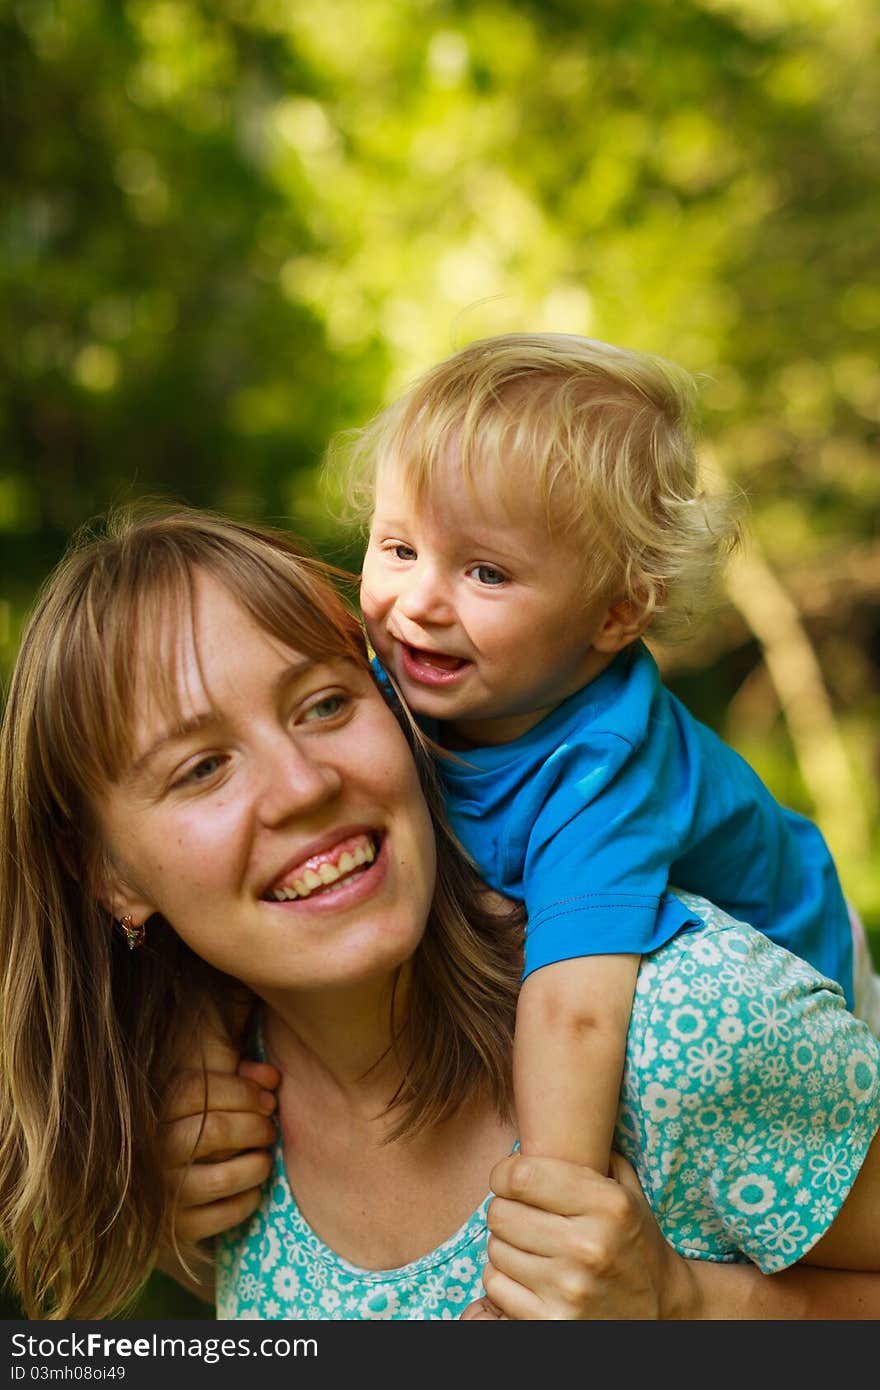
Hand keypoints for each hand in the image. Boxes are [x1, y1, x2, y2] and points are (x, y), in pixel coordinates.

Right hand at [161, 1003, 280, 1246]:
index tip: (267, 1099)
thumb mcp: (209, 1096)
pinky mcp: (180, 1229)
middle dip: (255, 1127)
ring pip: (223, 1178)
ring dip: (257, 1165)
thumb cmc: (196, 1129)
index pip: (196, 1089)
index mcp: (155, 1113)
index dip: (240, 1090)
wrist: (159, 1192)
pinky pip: (227, 1214)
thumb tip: (272, 1077)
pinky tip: (251, 1187)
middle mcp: (154, 1154)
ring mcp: (164, 1194)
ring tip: (263, 1158)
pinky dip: (250, 1199)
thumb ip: (239, 1077)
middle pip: (215, 1130)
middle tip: (268, 1130)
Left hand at [461, 1151, 697, 1319]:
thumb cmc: (634, 1239)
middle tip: (522, 1214)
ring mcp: (569, 1290)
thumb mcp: (626, 1189)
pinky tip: (529, 1275)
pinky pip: (496, 1286)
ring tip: (530, 1246)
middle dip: (505, 1209)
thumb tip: (543, 1122)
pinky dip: (504, 1279)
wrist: (662, 1309)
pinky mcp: (551, 1323)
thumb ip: (591, 1153)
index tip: (509, 1179)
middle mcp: (588, 1246)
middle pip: (500, 1213)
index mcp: (608, 1205)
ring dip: (505, 1245)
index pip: (521, 1175)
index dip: (504, 1173)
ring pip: (495, 1251)